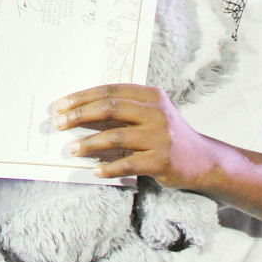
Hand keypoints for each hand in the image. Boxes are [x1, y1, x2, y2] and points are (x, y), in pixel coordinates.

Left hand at [54, 83, 220, 189]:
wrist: (203, 161)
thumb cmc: (167, 135)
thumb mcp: (150, 115)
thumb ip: (123, 110)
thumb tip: (79, 113)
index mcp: (151, 96)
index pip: (110, 90)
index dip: (82, 97)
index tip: (60, 104)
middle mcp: (157, 112)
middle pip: (110, 108)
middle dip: (79, 115)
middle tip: (58, 123)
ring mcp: (161, 137)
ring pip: (115, 136)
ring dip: (89, 143)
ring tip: (72, 149)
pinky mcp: (162, 160)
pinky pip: (127, 164)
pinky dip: (108, 168)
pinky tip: (95, 170)